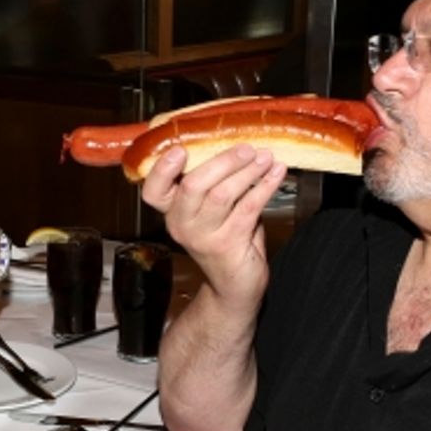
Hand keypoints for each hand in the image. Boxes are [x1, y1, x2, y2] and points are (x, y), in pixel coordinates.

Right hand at [140, 143, 285, 307]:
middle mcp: (181, 225)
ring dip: (248, 172)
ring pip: (222, 194)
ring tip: (265, 157)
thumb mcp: (209, 210)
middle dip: (223, 162)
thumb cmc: (224, 238)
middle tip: (247, 149)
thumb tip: (236, 145)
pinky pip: (248, 207)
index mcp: (171, 211)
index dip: (163, 169)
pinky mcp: (228, 245)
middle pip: (193, 185)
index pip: (153, 190)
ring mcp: (203, 237)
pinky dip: (265, 186)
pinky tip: (277, 173)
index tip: (180, 149)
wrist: (233, 285)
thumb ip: (212, 183)